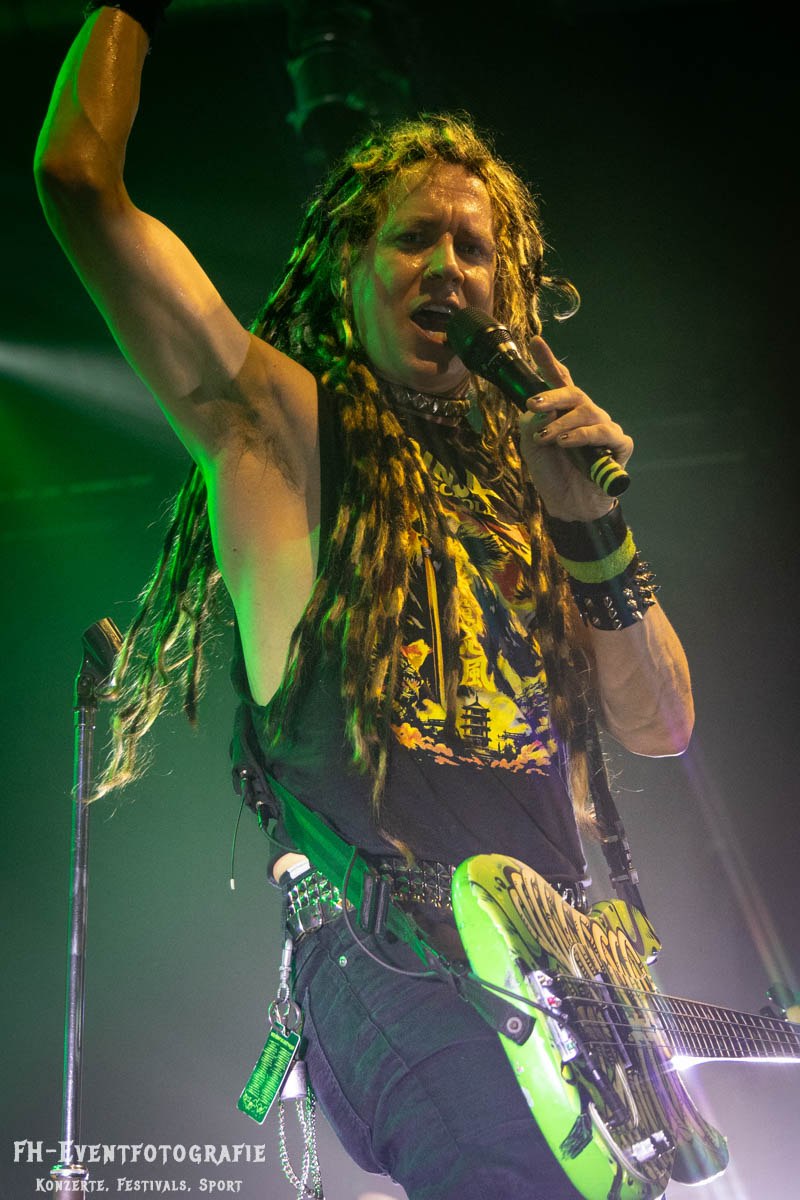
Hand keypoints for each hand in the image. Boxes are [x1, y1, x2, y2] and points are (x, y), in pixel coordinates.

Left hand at [518, 335, 633, 521]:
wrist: (567, 504)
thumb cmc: (551, 472)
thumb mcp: (531, 444)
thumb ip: (532, 422)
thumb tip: (541, 406)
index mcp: (565, 411)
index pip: (560, 380)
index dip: (549, 361)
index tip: (535, 341)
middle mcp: (587, 414)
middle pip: (574, 393)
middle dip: (553, 395)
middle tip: (534, 403)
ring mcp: (605, 428)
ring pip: (587, 412)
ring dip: (563, 424)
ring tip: (547, 437)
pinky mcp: (619, 445)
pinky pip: (605, 433)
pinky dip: (584, 436)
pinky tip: (567, 443)